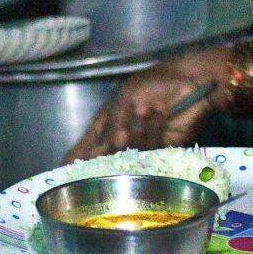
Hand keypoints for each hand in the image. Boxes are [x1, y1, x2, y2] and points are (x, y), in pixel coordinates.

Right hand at [68, 45, 231, 157]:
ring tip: (151, 106)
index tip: (62, 169)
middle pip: (107, 155)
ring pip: (132, 151)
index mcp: (110, 120)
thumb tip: (113, 143)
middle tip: (104, 155)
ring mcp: (142, 143)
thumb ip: (116, 122)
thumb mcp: (127, 97)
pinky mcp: (163, 149)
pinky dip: (155, 129)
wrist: (190, 83)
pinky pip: (153, 151)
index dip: (76, 156)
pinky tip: (161, 112)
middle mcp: (124, 135)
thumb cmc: (154, 83)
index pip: (89, 142)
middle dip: (103, 157)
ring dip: (140, 127)